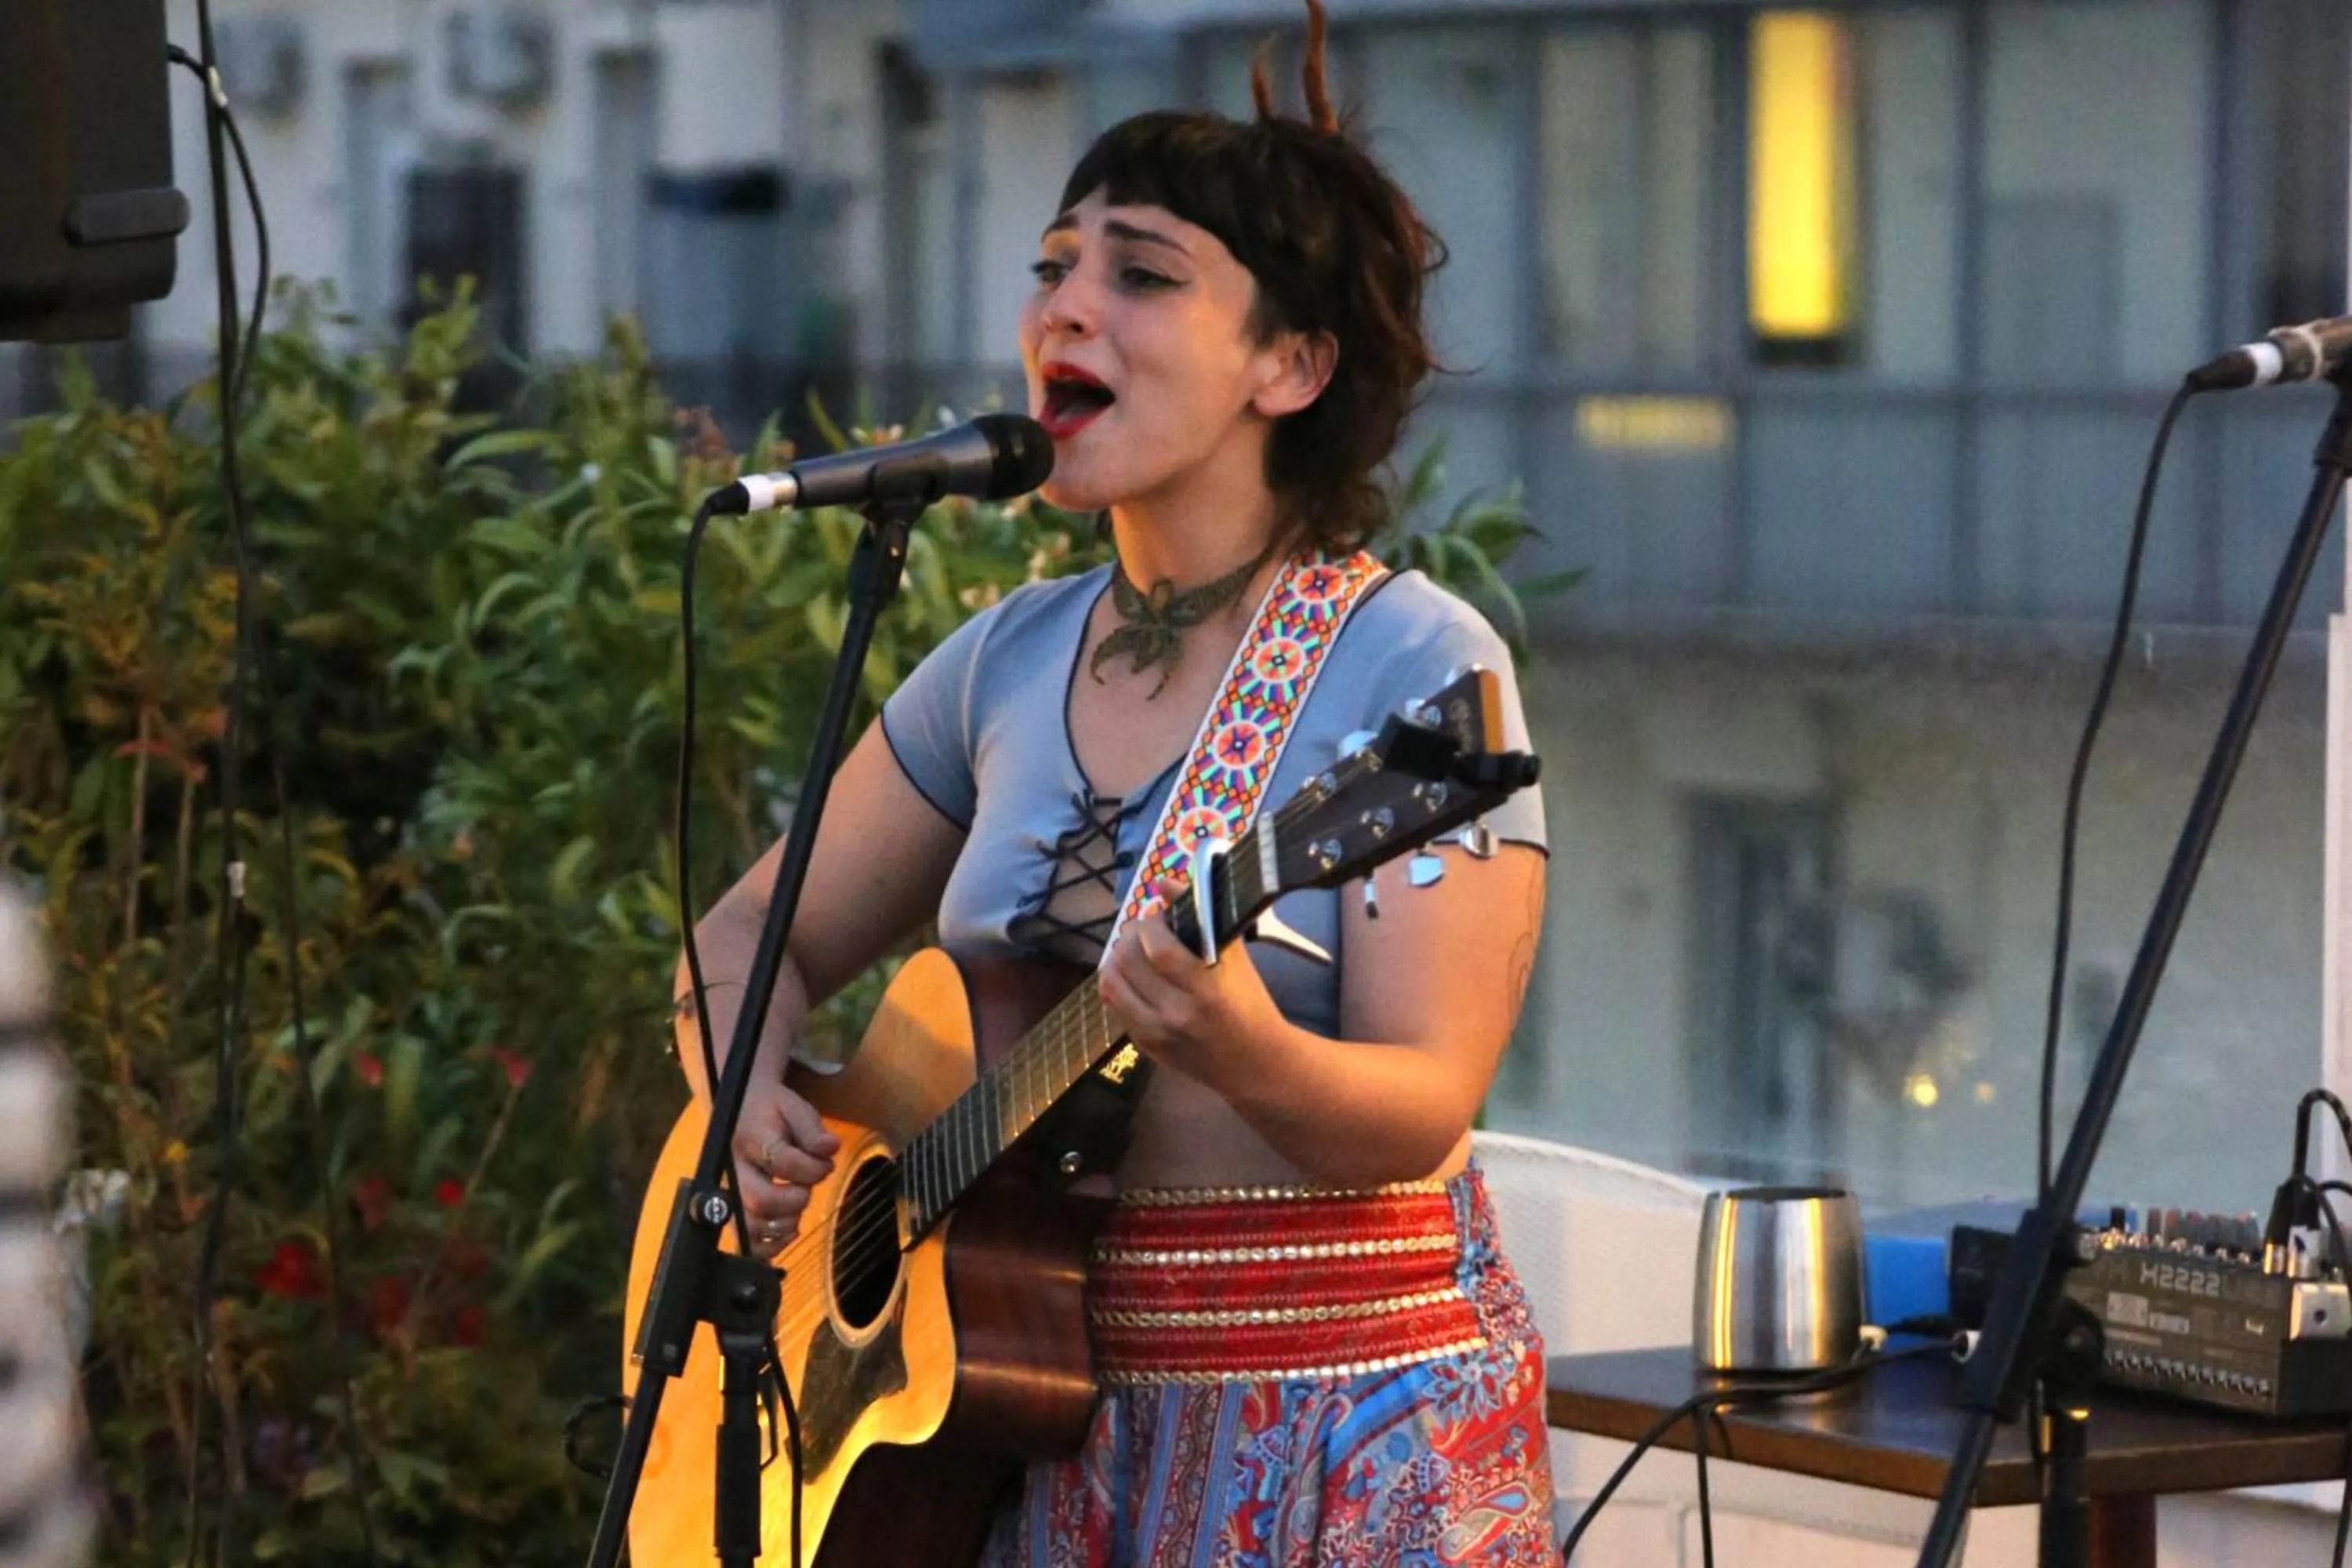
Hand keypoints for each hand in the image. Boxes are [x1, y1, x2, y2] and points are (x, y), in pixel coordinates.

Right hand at [731, 1078, 839, 1259]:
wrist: (740, 1111)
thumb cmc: (771, 1110)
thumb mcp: (794, 1107)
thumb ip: (812, 1128)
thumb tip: (830, 1148)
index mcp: (751, 1139)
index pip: (780, 1161)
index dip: (811, 1168)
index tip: (825, 1164)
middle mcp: (735, 1169)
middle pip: (759, 1200)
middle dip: (793, 1200)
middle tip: (805, 1189)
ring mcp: (731, 1193)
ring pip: (750, 1225)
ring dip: (783, 1225)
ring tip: (796, 1210)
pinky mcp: (732, 1211)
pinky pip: (743, 1241)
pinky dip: (768, 1246)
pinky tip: (786, 1232)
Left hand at [1097, 899, 1281, 1087]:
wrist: (1255, 1064)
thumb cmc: (1250, 1004)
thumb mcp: (1236, 960)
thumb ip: (1202, 919)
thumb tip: (1164, 883)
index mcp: (1205, 990)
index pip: (1159, 947)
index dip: (1151, 923)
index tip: (1160, 916)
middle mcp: (1175, 1013)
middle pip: (1127, 962)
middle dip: (1131, 936)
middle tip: (1144, 930)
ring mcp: (1156, 1034)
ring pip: (1111, 984)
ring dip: (1117, 958)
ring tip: (1133, 950)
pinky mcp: (1145, 1047)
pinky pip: (1115, 1006)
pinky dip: (1118, 984)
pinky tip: (1132, 977)